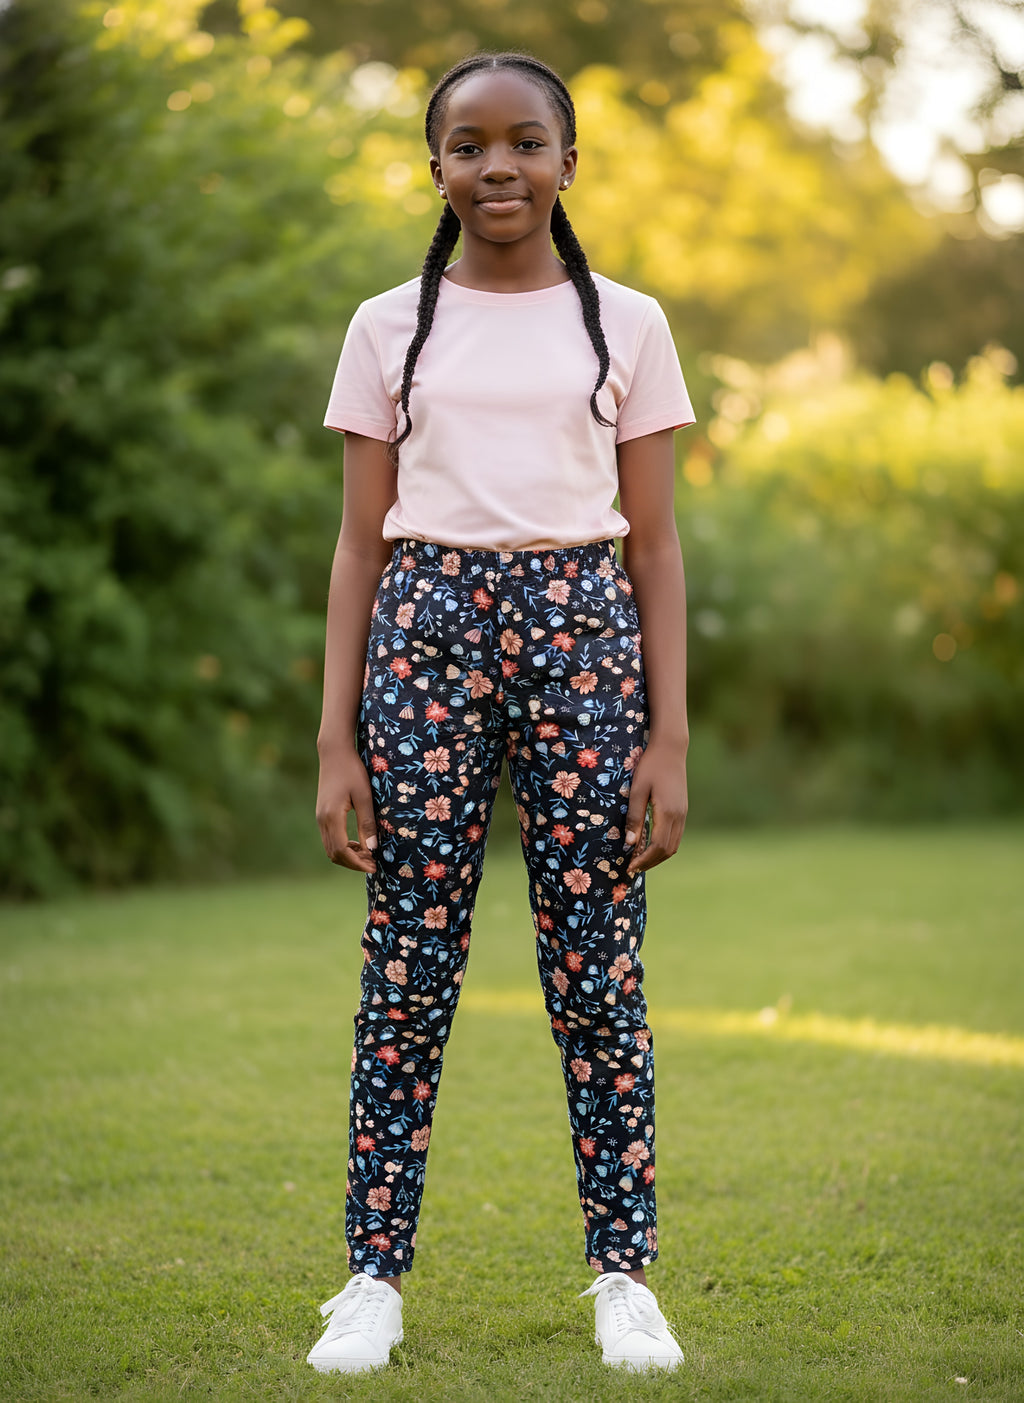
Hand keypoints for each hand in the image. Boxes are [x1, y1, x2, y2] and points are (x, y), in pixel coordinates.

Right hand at [315, 743, 378, 873]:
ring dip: (348, 856)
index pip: (342, 850)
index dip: (358, 863)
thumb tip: (373, 849)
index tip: (374, 867)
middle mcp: (322, 820)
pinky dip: (343, 847)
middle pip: (334, 854)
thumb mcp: (364, 796)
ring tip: (368, 856)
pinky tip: (359, 843)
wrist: (334, 753)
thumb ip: (368, 822)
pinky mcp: (322, 814)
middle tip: (374, 865)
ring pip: (331, 848)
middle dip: (353, 863)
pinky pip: (330, 839)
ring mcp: (320, 817)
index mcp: (332, 816)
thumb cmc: (352, 771)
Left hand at [622, 739, 687, 877]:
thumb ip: (634, 817)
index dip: (644, 860)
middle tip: (632, 868)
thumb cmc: (650, 766)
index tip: (629, 867)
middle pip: (668, 850)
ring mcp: (683, 813)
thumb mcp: (637, 790)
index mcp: (667, 812)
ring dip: (657, 856)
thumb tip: (630, 843)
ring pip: (673, 845)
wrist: (670, 749)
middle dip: (650, 862)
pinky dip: (663, 845)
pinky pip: (675, 835)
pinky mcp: (682, 809)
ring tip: (639, 860)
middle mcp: (679, 816)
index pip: (657, 846)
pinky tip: (649, 844)